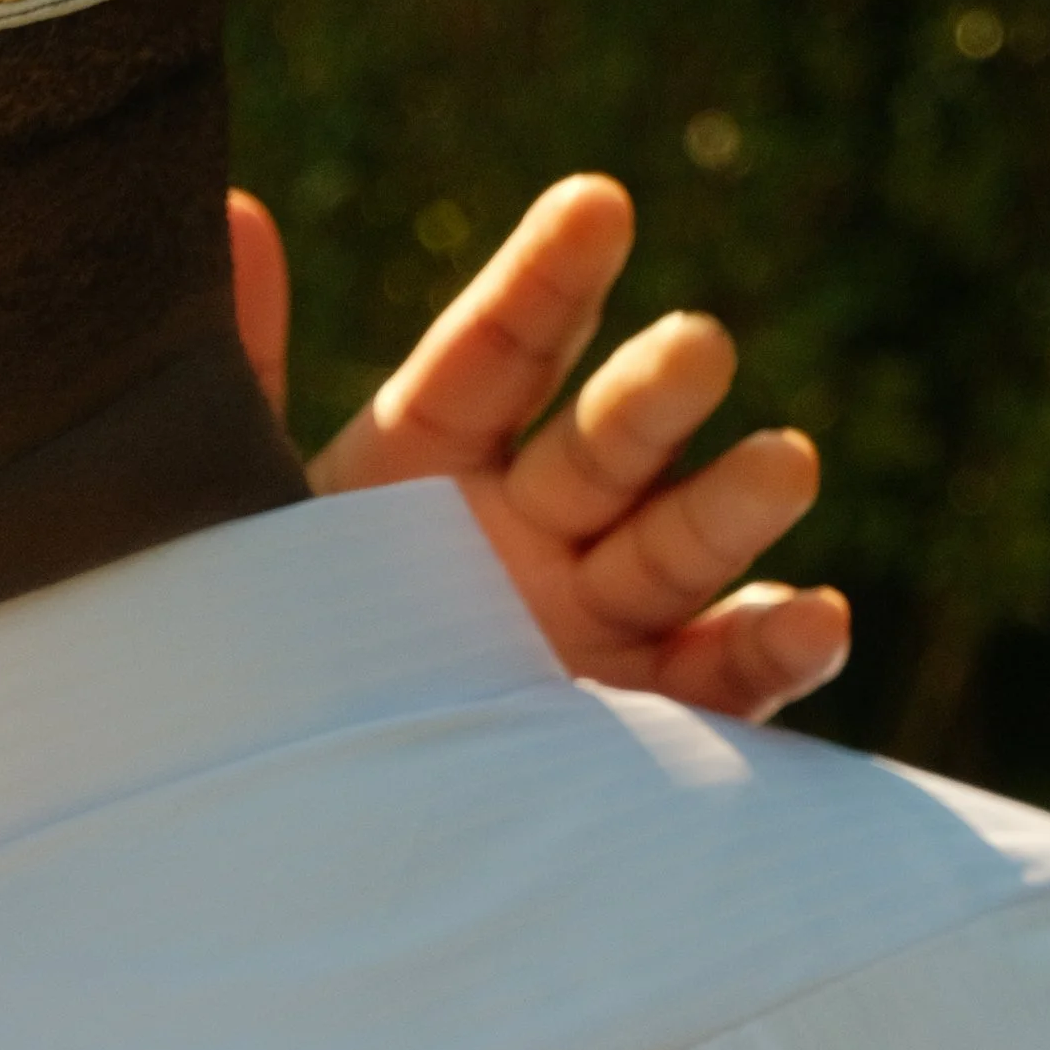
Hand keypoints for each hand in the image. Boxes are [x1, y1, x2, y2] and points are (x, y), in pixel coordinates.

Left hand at [231, 178, 850, 723]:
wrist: (270, 843)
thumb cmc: (252, 664)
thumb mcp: (231, 522)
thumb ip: (241, 373)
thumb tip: (232, 206)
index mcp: (426, 467)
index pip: (493, 356)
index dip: (545, 285)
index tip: (597, 209)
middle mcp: (525, 536)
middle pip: (601, 450)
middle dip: (652, 400)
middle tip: (696, 349)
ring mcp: (592, 628)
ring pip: (675, 554)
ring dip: (733, 508)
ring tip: (786, 465)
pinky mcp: (639, 724)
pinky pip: (718, 687)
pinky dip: (772, 654)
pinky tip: (818, 619)